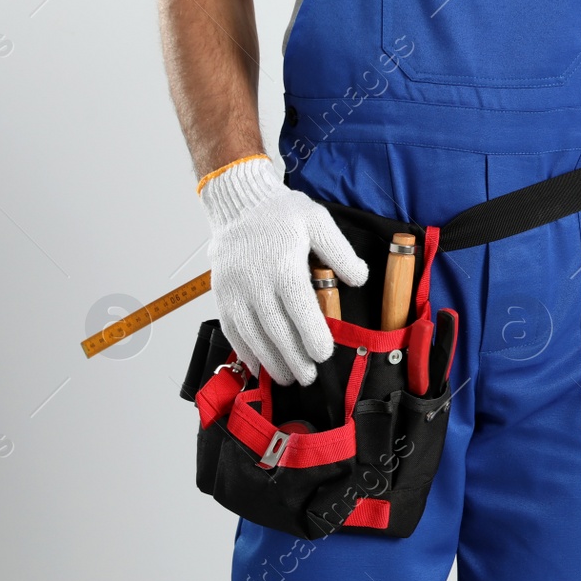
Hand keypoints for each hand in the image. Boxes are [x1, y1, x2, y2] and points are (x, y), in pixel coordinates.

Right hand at [199, 156, 368, 385]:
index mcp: (283, 265)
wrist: (238, 202)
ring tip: (287, 378)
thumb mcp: (318, 221)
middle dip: (293, 357)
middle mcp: (255, 281)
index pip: (299, 308)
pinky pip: (231, 328)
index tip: (323, 354)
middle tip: (308, 377)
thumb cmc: (280, 212)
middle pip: (275, 328)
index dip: (312, 335)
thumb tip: (359, 279)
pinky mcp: (221, 294)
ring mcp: (234, 290)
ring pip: (252, 334)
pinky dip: (243, 350)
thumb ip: (339, 252)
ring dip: (269, 360)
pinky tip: (257, 365)